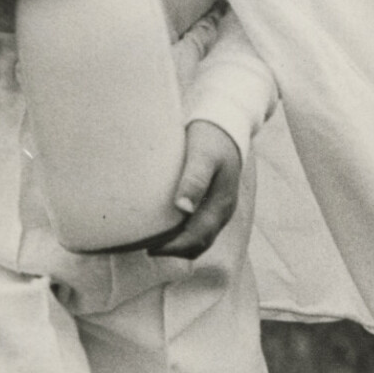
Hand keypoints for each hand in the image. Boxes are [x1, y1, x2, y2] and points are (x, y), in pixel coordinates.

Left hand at [155, 120, 241, 259]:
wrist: (228, 122)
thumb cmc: (212, 137)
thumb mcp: (202, 155)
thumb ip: (194, 180)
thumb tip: (182, 208)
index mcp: (221, 204)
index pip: (197, 238)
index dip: (173, 247)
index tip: (149, 248)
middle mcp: (223, 211)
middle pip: (199, 244)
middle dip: (174, 250)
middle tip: (145, 246)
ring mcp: (220, 208)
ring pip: (199, 238)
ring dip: (178, 244)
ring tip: (152, 239)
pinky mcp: (213, 201)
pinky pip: (198, 227)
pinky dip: (182, 233)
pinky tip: (164, 224)